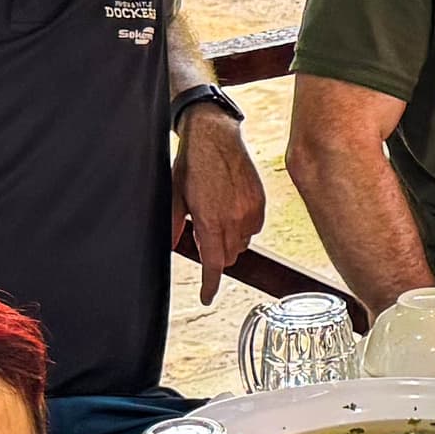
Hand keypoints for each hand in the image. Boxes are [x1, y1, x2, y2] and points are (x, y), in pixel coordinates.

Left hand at [175, 110, 266, 302]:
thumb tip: (174, 248)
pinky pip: (254, 228)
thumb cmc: (192, 165)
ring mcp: (250, 211)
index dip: (210, 285)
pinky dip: (244, 227)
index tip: (207, 297)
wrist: (215, 137)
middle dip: (215, 254)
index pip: (213, 265)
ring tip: (216, 216)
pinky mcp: (260, 202)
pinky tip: (231, 209)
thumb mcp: (174, 197)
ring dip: (230, 240)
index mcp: (210, 221)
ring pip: (242, 244)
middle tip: (202, 232)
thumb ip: (174, 227)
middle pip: (228, 257)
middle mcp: (233, 220)